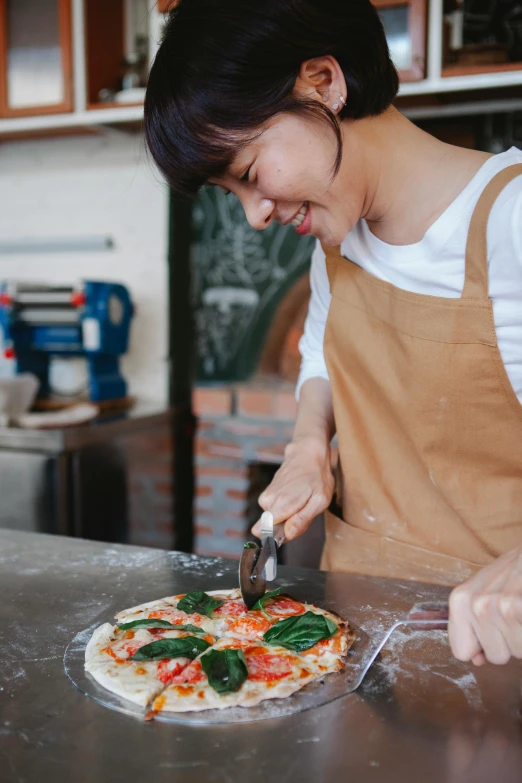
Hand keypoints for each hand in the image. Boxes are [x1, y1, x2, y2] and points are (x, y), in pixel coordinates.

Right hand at [251, 437, 333, 541]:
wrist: (307, 452)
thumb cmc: (317, 476)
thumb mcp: (319, 501)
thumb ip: (302, 520)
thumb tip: (287, 534)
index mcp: (280, 505)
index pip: (264, 533)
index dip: (279, 536)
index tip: (293, 528)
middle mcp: (268, 501)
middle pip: (272, 527)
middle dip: (288, 524)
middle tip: (304, 510)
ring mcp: (266, 495)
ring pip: (274, 518)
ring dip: (289, 514)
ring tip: (302, 499)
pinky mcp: (268, 491)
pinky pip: (275, 509)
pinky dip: (286, 505)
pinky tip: (297, 494)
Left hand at [448, 545, 521, 664]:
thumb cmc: (514, 570)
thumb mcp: (484, 591)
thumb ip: (473, 624)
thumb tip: (476, 659)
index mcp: (460, 600)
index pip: (461, 651)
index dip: (481, 646)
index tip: (493, 630)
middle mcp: (477, 604)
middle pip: (495, 656)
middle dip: (507, 641)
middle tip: (514, 612)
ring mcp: (501, 608)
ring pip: (516, 652)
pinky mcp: (519, 608)